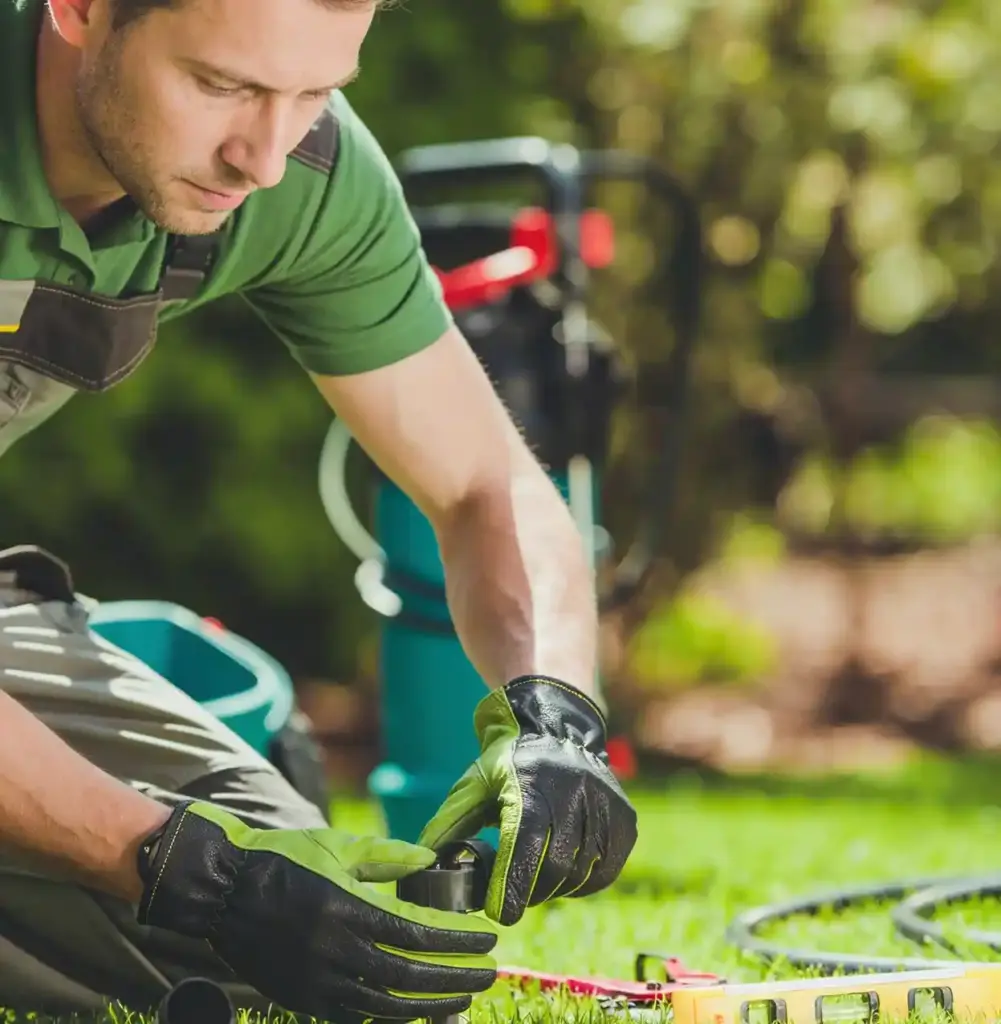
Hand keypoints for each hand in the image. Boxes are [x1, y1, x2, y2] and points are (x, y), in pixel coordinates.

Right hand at [135, 800, 497, 1022]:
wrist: (224, 890)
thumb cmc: (284, 858)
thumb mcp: (336, 847)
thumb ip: (387, 856)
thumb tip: (430, 860)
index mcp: (346, 909)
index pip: (417, 933)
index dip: (457, 940)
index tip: (487, 937)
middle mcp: (335, 951)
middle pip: (410, 976)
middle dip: (456, 976)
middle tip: (489, 972)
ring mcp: (318, 982)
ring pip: (388, 1006)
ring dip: (431, 1004)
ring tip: (463, 996)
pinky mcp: (304, 999)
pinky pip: (357, 1017)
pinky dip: (392, 1018)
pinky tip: (415, 1012)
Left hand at [418, 676, 637, 925]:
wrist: (554, 725)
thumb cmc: (506, 761)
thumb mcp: (472, 786)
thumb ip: (447, 826)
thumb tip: (421, 865)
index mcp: (531, 787)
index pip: (524, 852)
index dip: (509, 889)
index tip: (496, 911)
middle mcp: (574, 794)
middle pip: (554, 869)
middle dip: (530, 892)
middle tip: (514, 896)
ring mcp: (604, 805)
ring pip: (582, 872)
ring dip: (556, 887)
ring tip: (537, 879)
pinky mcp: (623, 817)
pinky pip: (606, 868)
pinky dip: (585, 882)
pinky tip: (565, 874)